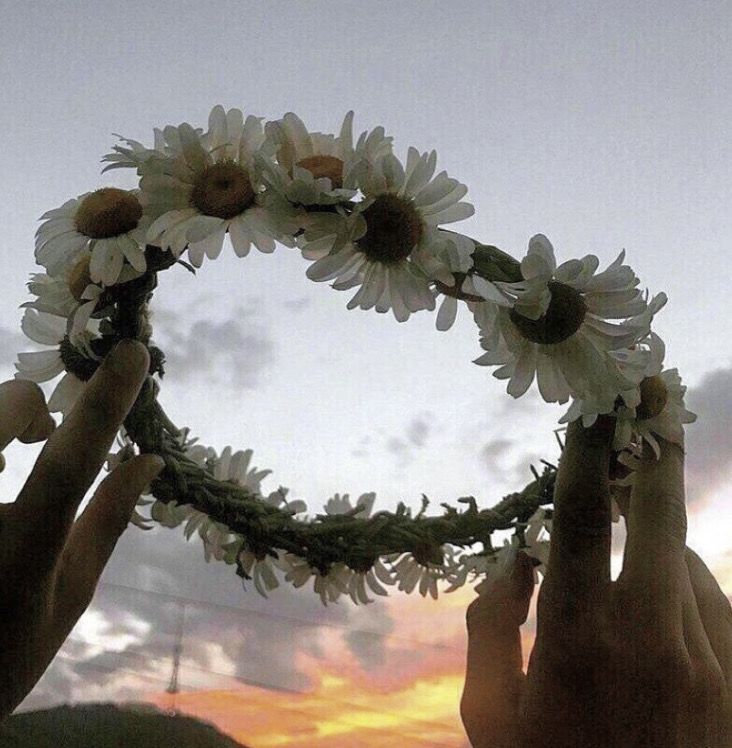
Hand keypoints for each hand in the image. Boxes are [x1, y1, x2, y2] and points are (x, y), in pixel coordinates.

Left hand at [0, 341, 163, 718]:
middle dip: (29, 406)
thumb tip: (148, 459)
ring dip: (1, 422)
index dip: (105, 403)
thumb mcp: (71, 594)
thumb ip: (108, 520)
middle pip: (5, 415)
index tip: (133, 353)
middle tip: (42, 430)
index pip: (70, 465)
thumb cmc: (7, 648)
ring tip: (9, 454)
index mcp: (21, 556)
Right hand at [461, 420, 731, 747]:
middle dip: (656, 445)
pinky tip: (656, 600)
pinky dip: (681, 583)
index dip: (589, 450)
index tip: (597, 402)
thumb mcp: (489, 716)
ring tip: (628, 527)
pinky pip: (709, 605)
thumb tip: (517, 560)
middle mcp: (649, 638)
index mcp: (576, 638)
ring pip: (687, 560)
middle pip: (660, 514)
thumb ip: (492, 628)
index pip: (582, 515)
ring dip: (656, 532)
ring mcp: (703, 662)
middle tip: (655, 392)